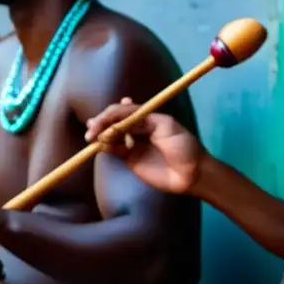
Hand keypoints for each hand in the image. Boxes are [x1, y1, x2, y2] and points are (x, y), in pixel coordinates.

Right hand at [85, 97, 204, 194]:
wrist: (192, 173)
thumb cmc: (183, 146)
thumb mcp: (165, 126)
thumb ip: (142, 121)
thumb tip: (119, 119)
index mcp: (148, 116)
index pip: (124, 110)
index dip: (111, 113)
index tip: (103, 119)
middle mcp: (138, 128)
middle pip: (114, 121)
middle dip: (102, 121)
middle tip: (92, 127)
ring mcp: (133, 143)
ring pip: (111, 134)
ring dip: (100, 133)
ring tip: (92, 135)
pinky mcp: (130, 159)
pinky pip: (114, 150)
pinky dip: (105, 147)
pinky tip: (100, 146)